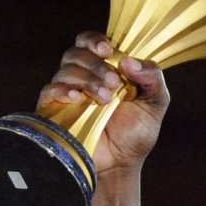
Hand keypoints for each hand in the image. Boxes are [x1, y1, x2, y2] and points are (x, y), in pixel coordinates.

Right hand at [37, 31, 169, 205]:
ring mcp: (68, 92)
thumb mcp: (155, 102)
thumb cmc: (137, 133)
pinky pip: (49, 90)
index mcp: (107, 68)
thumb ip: (152, 77)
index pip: (91, 41)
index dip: (96, 40)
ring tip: (106, 99)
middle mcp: (84, 76)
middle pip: (76, 52)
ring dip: (88, 79)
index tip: (109, 50)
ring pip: (66, 69)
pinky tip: (79, 99)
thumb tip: (129, 60)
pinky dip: (63, 90)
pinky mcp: (54, 110)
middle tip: (114, 83)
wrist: (121, 165)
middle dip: (96, 64)